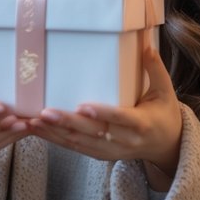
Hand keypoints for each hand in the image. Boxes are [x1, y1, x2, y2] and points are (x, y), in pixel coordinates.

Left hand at [29, 44, 182, 177]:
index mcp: (142, 124)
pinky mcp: (101, 155)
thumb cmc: (164, 113)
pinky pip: (76, 148)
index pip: (121, 119)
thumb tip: (146, 45)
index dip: (102, 114)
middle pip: (94, 134)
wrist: (165, 146)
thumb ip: (155, 69)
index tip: (83, 107)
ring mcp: (111, 151)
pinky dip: (56, 140)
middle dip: (68, 124)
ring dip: (55, 134)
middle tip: (45, 112)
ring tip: (33, 122)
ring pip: (80, 144)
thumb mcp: (165, 91)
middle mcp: (125, 141)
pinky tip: (38, 131)